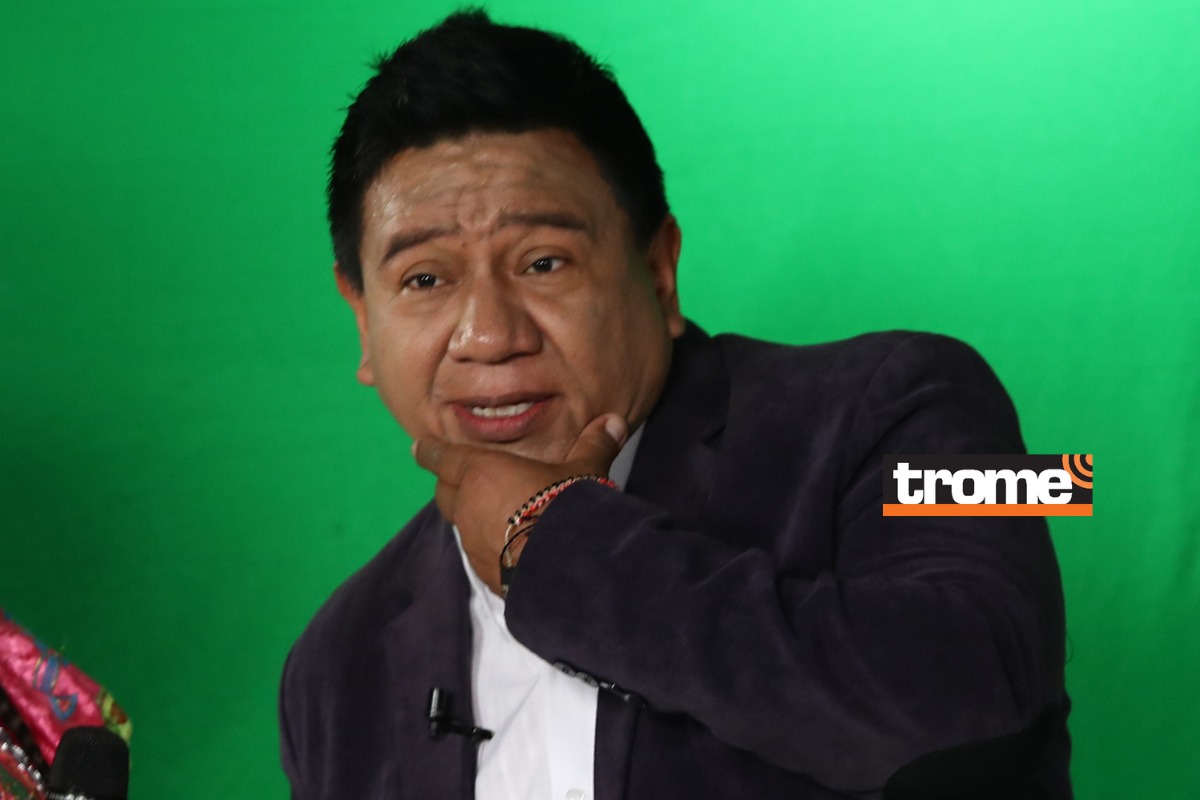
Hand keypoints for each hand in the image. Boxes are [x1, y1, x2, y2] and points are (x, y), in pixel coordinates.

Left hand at [413, 414, 627, 594]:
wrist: (567, 567)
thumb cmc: (566, 505)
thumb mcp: (584, 470)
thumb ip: (595, 445)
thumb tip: (614, 421)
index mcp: (481, 473)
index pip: (442, 458)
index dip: (429, 451)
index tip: (418, 447)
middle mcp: (468, 507)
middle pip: (445, 492)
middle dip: (451, 484)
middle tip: (465, 480)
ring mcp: (473, 543)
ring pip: (461, 524)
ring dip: (471, 517)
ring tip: (496, 515)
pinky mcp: (485, 573)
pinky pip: (478, 553)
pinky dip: (488, 546)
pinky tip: (509, 547)